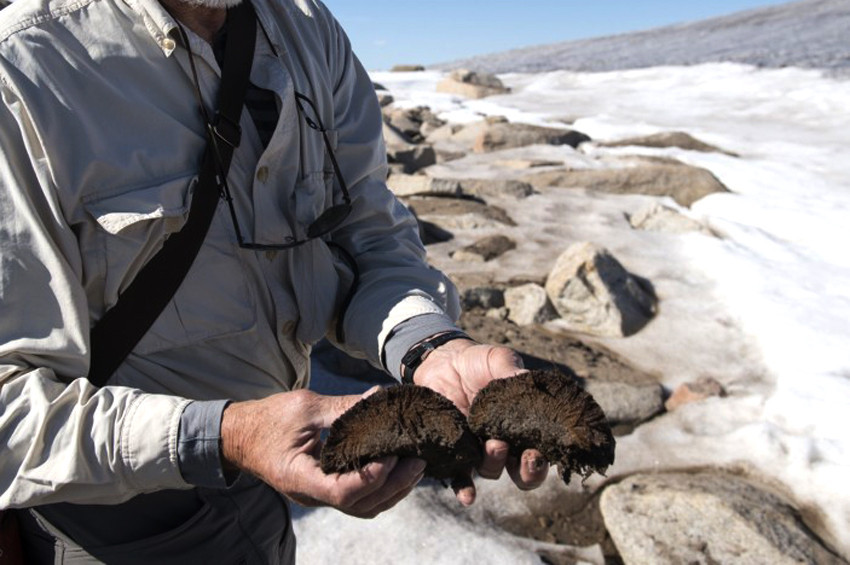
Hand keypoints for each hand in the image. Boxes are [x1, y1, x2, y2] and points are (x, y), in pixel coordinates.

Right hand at [221, 389, 425, 518]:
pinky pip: (357, 498)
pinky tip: (396, 468)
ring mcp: (318, 495)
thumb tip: (379, 397)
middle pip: (360, 505)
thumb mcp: (304, 407)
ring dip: (392, 490)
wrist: (240, 435)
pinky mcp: (324, 488)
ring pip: (362, 507)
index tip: (392, 453)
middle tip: (419, 460)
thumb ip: (343, 407)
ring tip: (415, 466)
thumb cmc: (268, 419)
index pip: (343, 491)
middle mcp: (311, 495)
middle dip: (394, 485)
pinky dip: (380, 487)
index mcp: (300, 478)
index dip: (372, 476)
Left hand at [411, 338, 549, 504]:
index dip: (546, 458)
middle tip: (526, 456)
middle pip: (523, 472)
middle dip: (528, 471)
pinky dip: (464, 488)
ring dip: (495, 464)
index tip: (542, 450)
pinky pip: (460, 476)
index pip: (542, 450)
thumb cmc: (478, 362)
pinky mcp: (453, 451)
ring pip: (493, 471)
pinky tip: (467, 496)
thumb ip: (511, 370)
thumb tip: (524, 377)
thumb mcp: (498, 360)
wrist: (442, 362)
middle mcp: (504, 442)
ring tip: (492, 444)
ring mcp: (478, 448)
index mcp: (522, 425)